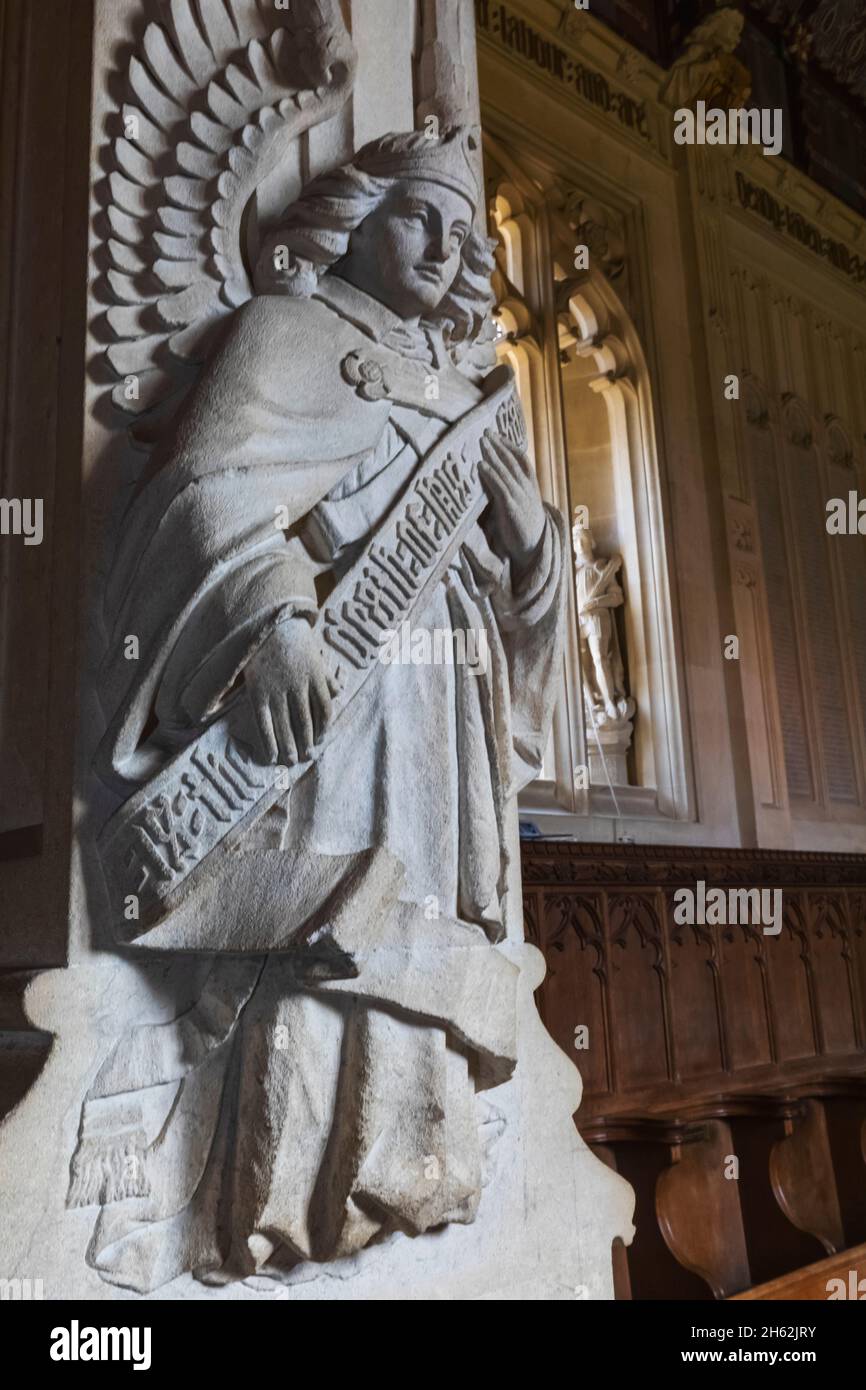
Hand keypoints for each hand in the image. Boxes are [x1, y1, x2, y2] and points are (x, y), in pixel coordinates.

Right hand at [243, 618, 335, 765]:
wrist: (269, 624)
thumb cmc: (294, 641)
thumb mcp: (315, 656)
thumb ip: (326, 676)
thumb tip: (339, 690)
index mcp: (316, 677)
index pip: (325, 709)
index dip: (323, 728)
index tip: (320, 739)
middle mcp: (299, 685)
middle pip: (305, 722)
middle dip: (306, 743)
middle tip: (307, 757)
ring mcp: (278, 690)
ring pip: (285, 725)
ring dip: (289, 746)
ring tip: (291, 761)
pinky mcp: (259, 692)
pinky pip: (264, 723)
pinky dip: (268, 742)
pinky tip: (270, 756)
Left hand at [479, 431, 545, 577]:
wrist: (534, 549)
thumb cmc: (523, 528)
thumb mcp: (519, 505)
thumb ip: (510, 492)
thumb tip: (493, 480)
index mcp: (531, 486)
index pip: (522, 459)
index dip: (510, 445)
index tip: (498, 434)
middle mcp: (527, 488)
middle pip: (512, 461)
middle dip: (499, 445)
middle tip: (485, 431)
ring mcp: (520, 497)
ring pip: (506, 470)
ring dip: (493, 455)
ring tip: (482, 442)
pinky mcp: (512, 508)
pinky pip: (501, 487)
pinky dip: (491, 475)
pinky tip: (481, 466)